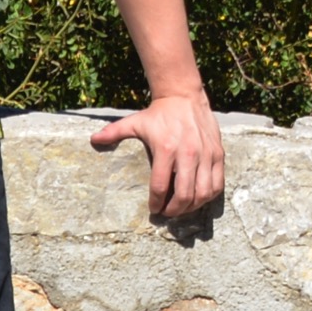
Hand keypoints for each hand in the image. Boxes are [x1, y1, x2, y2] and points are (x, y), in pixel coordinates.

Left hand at [92, 90, 224, 223]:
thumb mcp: (134, 122)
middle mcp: (188, 153)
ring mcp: (206, 155)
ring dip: (192, 206)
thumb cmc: (158, 114)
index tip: (153, 209)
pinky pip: (218, 183)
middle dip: (174, 210)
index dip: (156, 202)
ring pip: (203, 192)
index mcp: (166, 149)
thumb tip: (93, 140)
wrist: (184, 97)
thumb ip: (114, 133)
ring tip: (182, 209)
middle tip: (167, 213)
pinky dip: (209, 196)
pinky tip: (199, 198)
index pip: (161, 186)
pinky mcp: (218, 154)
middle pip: (184, 194)